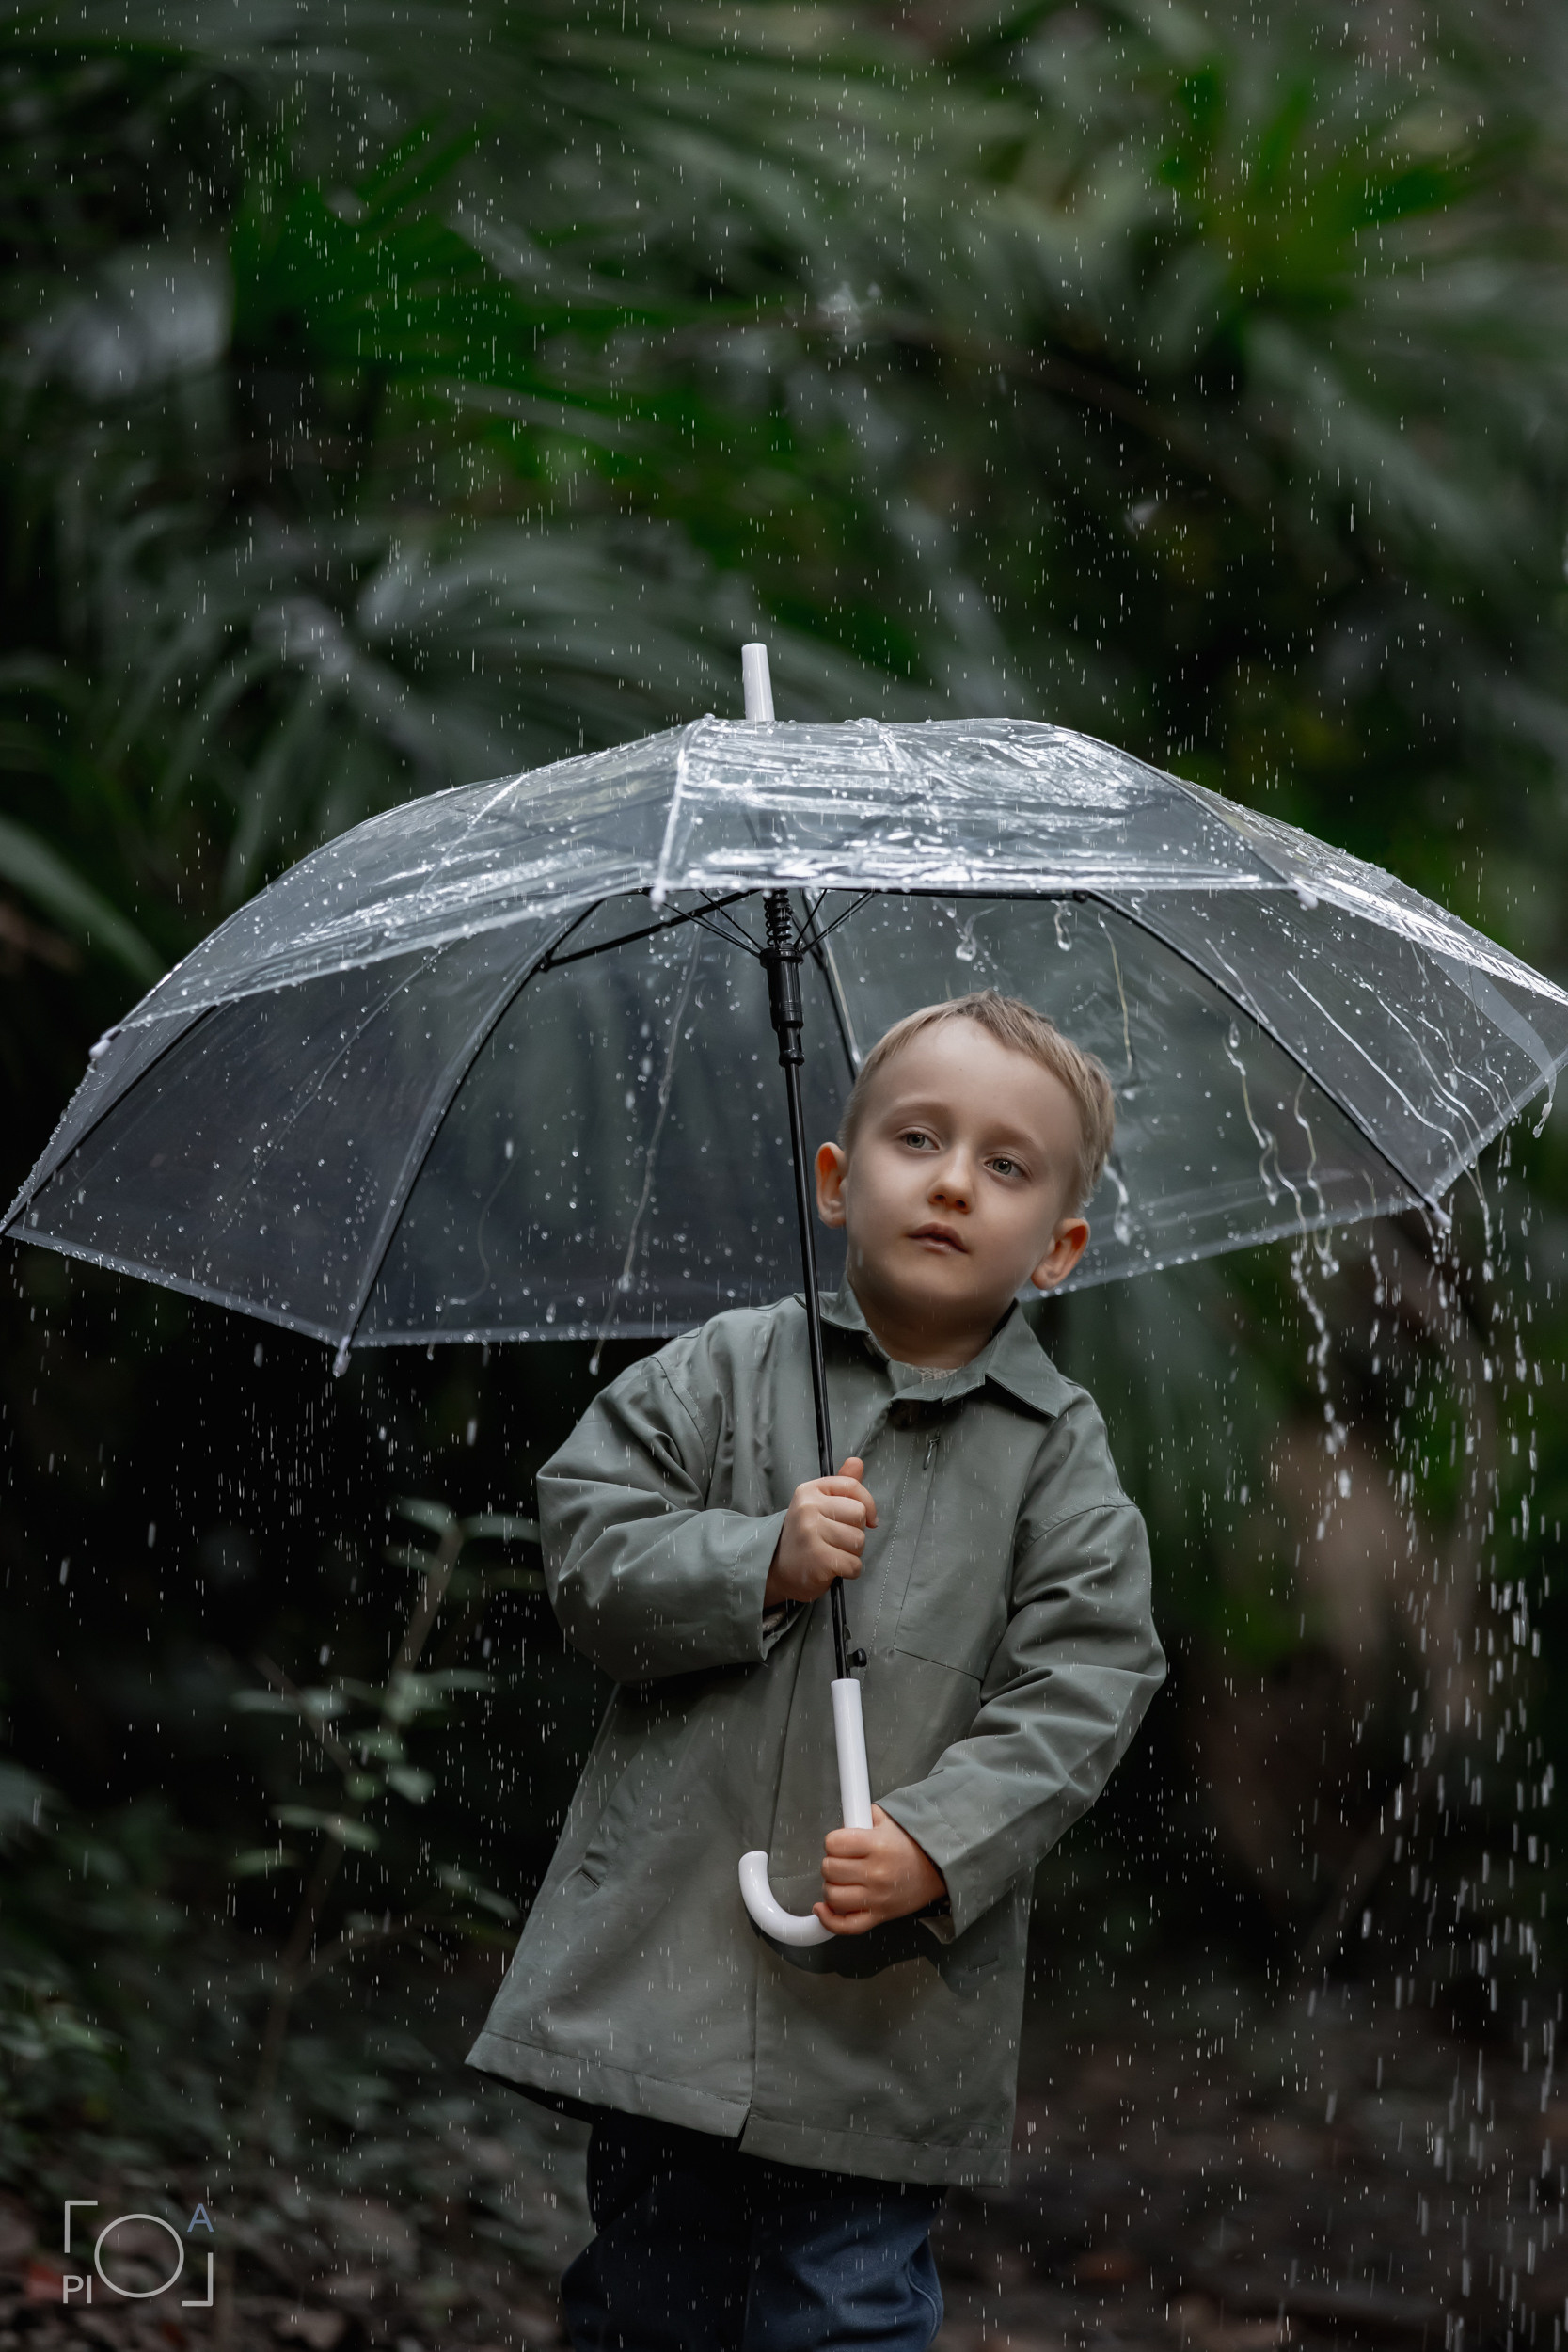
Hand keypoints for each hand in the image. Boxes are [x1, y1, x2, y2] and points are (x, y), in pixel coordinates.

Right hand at [764, 1456, 876, 1608]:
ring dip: (852, 1553)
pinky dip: (849, 1570)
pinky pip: (854, 1565)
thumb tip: (857, 1462)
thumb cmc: (803, 1537)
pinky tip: (832, 1568)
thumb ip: (840, 1485)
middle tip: (836, 1539)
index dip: (868, 1504)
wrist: (775, 1570)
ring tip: (832, 1553)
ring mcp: (811, 1533)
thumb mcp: (817, 1505)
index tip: (868, 1519)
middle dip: (856, 1531)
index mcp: (808, 1491)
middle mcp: (807, 1508)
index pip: (852, 1486)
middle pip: (859, 1514)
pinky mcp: (818, 1559)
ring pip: (859, 1541)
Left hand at [814, 1805, 946, 1935]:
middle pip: (829, 1869)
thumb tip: (844, 1815)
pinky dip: (830, 1920)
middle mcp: (876, 1873)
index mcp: (877, 1846)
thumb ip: (864, 1814)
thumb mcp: (889, 1821)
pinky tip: (824, 1908)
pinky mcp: (879, 1916)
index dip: (833, 1842)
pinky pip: (846, 1926)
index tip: (839, 1843)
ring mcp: (877, 1898)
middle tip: (843, 1861)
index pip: (833, 1843)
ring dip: (831, 1887)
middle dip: (831, 1862)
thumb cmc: (912, 1846)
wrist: (938, 1870)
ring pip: (833, 1896)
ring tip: (841, 1880)